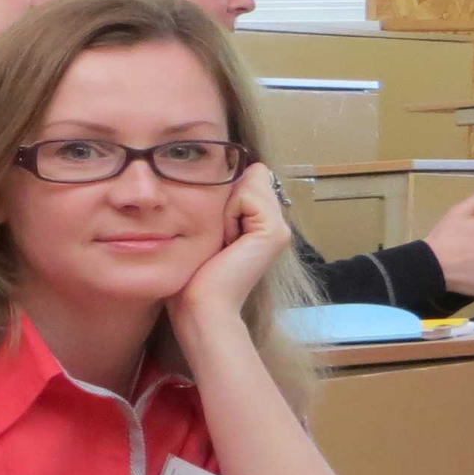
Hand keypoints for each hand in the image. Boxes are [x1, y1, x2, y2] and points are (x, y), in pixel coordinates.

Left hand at [175, 162, 291, 324]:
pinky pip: (247, 195)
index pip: (248, 177)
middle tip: (218, 237)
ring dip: (224, 206)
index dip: (224, 193)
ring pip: (248, 182)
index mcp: (262, 224)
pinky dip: (227, 212)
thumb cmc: (193, 273)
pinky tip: (227, 240)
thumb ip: (222, 202)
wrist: (201, 305)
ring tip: (222, 240)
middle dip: (224, 197)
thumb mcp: (206, 228)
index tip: (214, 230)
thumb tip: (234, 169)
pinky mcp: (275, 233)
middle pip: (249, 176)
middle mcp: (275, 224)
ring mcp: (279, 228)